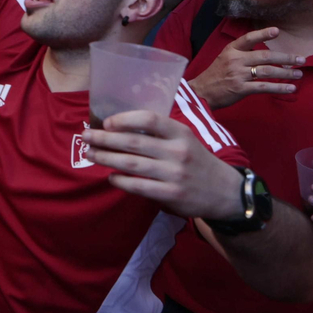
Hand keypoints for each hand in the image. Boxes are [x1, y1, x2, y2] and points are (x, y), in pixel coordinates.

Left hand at [85, 111, 246, 220]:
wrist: (225, 192)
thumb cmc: (196, 161)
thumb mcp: (185, 140)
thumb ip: (159, 134)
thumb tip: (119, 128)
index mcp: (181, 133)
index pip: (149, 119)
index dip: (125, 119)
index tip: (107, 122)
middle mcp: (178, 151)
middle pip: (134, 142)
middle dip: (106, 138)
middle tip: (86, 137)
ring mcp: (175, 174)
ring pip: (132, 164)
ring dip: (107, 158)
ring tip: (91, 154)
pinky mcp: (171, 194)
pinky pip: (139, 186)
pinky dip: (121, 181)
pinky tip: (111, 177)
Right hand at [188, 26, 303, 107]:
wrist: (201, 92)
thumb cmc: (215, 75)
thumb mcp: (224, 58)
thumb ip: (242, 54)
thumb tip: (265, 55)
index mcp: (230, 50)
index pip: (248, 39)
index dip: (262, 34)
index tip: (277, 31)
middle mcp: (235, 60)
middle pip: (265, 56)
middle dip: (285, 58)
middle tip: (301, 59)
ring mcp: (238, 75)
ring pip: (267, 71)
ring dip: (286, 73)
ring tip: (299, 74)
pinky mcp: (241, 89)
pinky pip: (264, 87)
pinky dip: (279, 88)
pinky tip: (290, 88)